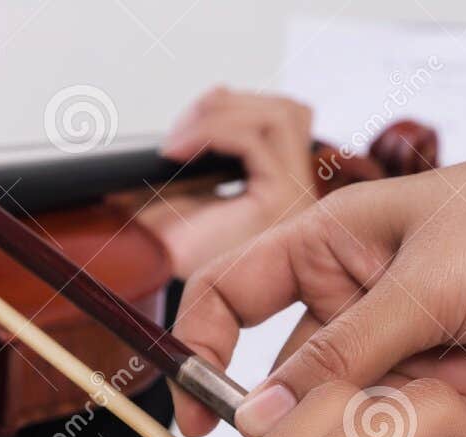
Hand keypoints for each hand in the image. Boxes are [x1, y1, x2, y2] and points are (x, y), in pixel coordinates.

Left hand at [132, 88, 317, 279]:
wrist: (167, 302)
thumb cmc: (176, 259)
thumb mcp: (183, 198)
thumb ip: (197, 161)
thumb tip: (194, 113)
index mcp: (279, 195)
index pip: (280, 128)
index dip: (230, 113)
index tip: (181, 132)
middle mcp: (298, 197)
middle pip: (289, 114)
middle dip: (228, 106)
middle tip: (180, 131)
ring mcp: (296, 198)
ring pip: (283, 115)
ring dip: (224, 113)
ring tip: (181, 139)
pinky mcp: (284, 200)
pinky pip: (258, 136)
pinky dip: (213, 131)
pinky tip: (180, 150)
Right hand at [171, 31, 465, 436]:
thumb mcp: (426, 282)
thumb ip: (343, 356)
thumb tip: (263, 416)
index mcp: (335, 242)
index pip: (236, 293)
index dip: (203, 349)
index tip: (195, 415)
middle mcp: (365, 294)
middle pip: (294, 370)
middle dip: (286, 427)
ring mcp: (415, 341)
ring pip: (357, 415)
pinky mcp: (464, 383)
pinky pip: (417, 436)